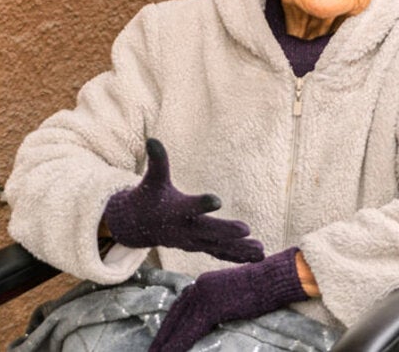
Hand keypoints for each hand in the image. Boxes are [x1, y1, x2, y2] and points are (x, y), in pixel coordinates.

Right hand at [104, 139, 264, 262]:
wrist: (137, 226)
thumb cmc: (149, 197)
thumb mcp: (153, 179)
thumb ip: (157, 161)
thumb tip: (152, 139)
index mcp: (175, 210)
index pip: (190, 207)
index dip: (202, 203)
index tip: (217, 200)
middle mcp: (184, 229)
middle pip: (208, 231)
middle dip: (226, 231)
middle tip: (246, 230)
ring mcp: (192, 242)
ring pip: (217, 247)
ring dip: (239, 249)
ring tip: (260, 251)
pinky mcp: (198, 247)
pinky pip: (219, 253)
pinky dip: (237, 256)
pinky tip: (257, 258)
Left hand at [149, 249, 308, 351]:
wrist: (274, 279)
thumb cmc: (261, 289)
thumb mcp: (233, 296)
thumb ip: (217, 305)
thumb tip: (208, 322)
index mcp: (203, 283)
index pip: (179, 308)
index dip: (168, 327)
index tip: (160, 341)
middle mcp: (199, 286)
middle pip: (174, 316)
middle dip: (162, 337)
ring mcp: (204, 295)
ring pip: (179, 325)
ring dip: (166, 344)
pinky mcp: (212, 306)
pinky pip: (190, 331)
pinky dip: (178, 345)